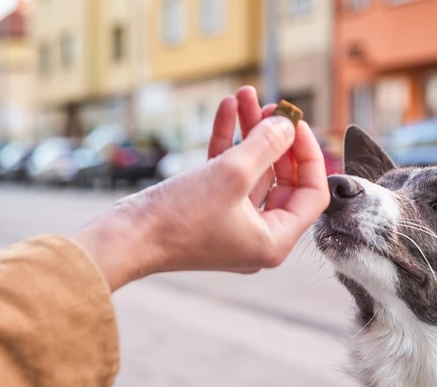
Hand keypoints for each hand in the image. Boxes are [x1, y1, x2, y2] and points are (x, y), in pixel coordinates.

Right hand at [72, 86, 330, 290]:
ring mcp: (234, 225)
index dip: (309, 156)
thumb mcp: (231, 174)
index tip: (296, 124)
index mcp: (274, 241)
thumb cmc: (179, 220)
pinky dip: (228, 144)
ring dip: (251, 133)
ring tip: (244, 96)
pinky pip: (228, 174)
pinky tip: (226, 110)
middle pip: (284, 180)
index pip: (312, 195)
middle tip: (272, 106)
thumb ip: (266, 146)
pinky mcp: (210, 212)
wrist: (125, 239)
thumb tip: (288, 125)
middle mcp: (258, 237)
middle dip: (276, 138)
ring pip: (253, 172)